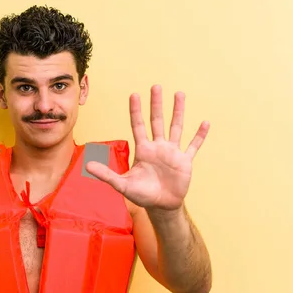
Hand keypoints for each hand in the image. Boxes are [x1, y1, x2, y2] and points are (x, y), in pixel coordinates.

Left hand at [86, 85, 209, 210]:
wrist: (161, 206)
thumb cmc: (141, 195)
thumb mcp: (122, 184)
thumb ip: (106, 174)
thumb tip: (87, 166)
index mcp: (143, 150)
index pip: (138, 126)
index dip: (136, 111)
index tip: (134, 95)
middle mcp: (158, 147)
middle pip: (156, 121)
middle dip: (156, 104)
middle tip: (156, 86)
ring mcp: (172, 153)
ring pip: (176, 127)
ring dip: (178, 111)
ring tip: (180, 94)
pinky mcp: (185, 161)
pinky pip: (193, 146)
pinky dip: (199, 136)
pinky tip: (205, 123)